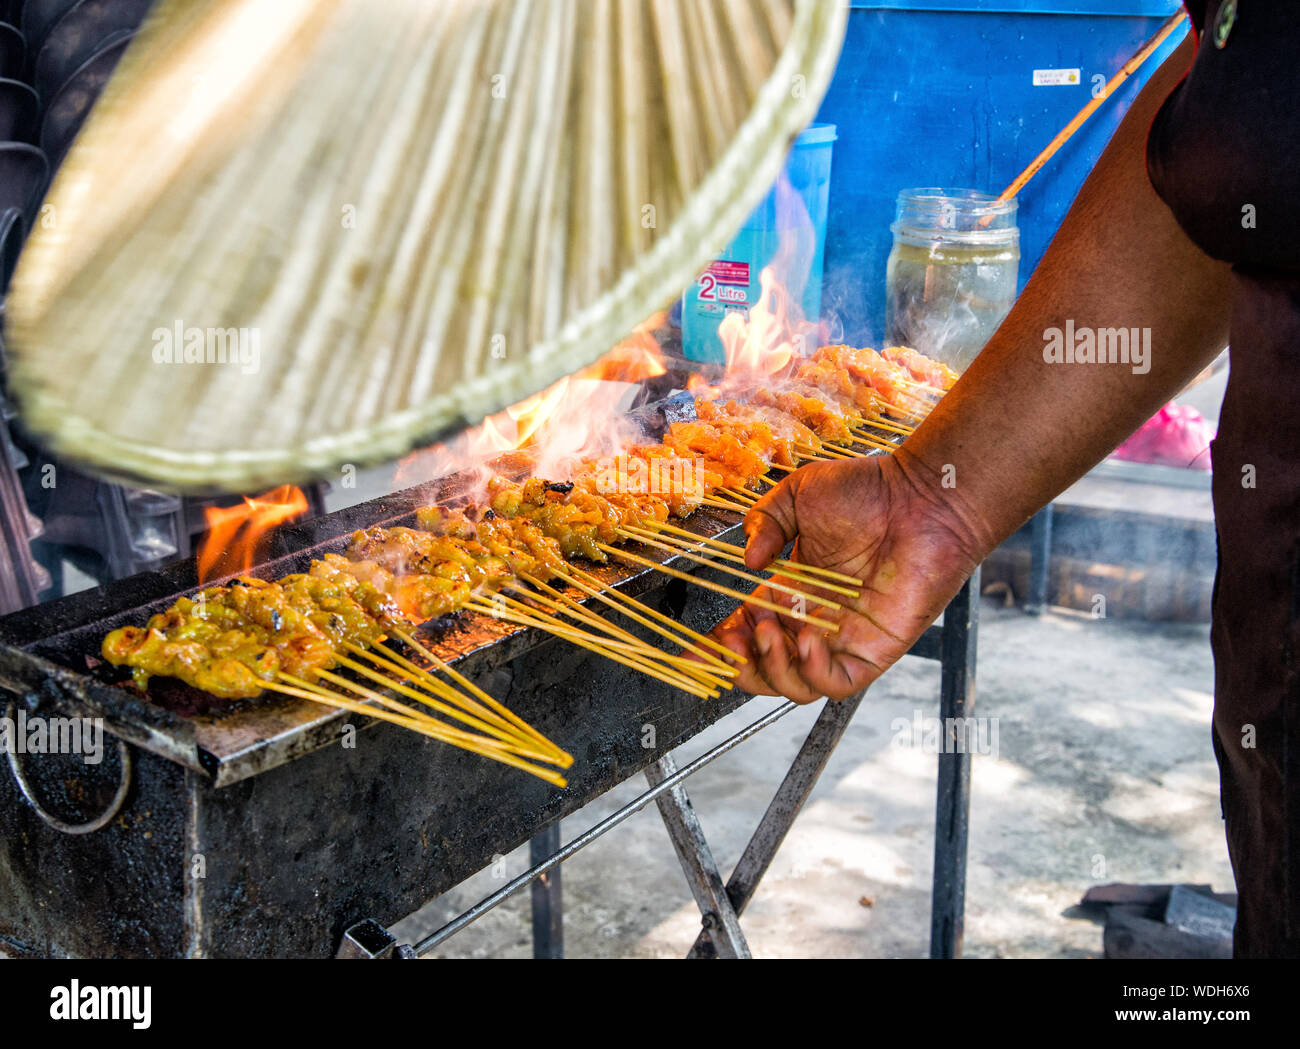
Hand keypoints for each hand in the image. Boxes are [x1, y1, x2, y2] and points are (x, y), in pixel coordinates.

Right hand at [709, 452, 989, 702]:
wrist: (921, 496)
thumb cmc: (868, 490)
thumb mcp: (797, 495)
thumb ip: (764, 523)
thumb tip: (747, 563)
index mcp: (790, 591)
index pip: (745, 633)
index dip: (717, 648)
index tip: (691, 652)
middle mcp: (811, 621)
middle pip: (763, 669)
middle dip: (738, 664)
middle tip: (730, 641)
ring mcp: (841, 640)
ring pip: (793, 686)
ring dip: (770, 667)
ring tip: (765, 631)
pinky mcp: (872, 652)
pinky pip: (836, 684)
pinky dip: (812, 672)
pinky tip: (805, 638)